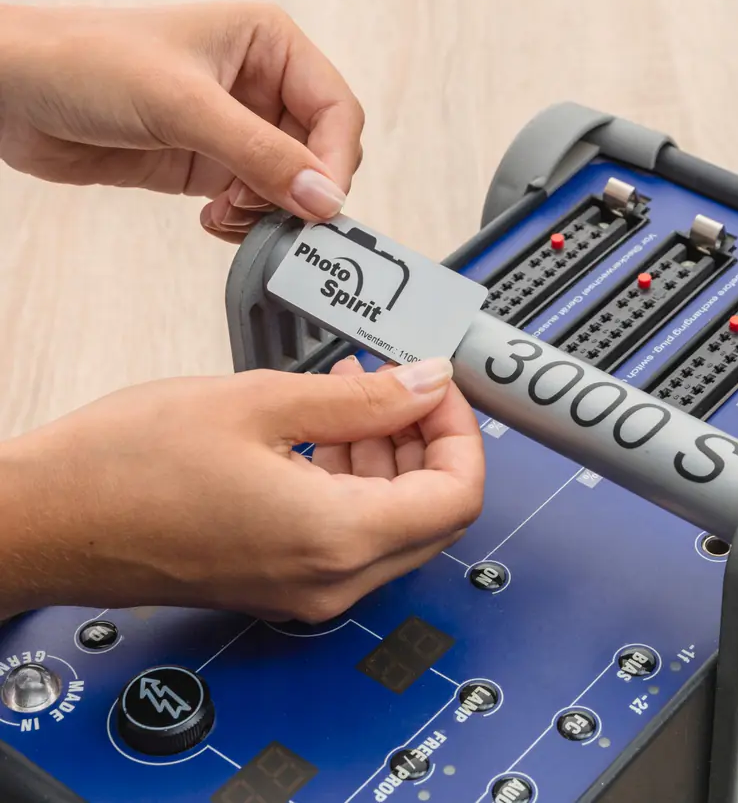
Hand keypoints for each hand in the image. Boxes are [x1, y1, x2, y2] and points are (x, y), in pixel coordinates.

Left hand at [0, 2, 363, 242]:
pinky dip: (245, 222)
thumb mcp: (183, 104)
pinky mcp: (213, 164)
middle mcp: (261, 85)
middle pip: (321, 153)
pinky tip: (212, 218)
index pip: (336, 110)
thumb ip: (261, 154)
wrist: (13, 93)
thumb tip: (323, 199)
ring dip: (270, 212)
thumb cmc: (85, 61)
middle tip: (275, 216)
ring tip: (229, 214)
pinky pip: (257, 204)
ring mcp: (238, 128)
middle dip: (302, 191)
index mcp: (269, 45)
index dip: (335, 160)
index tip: (321, 205)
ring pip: (291, 186)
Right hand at [0, 356, 483, 620]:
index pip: (458, 495)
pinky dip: (355, 480)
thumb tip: (426, 385)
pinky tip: (324, 430)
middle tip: (399, 383)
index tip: (438, 387)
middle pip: (434, 513)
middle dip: (428, 440)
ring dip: (391, 455)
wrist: (43, 521)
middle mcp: (329, 580)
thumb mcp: (259, 404)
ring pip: (395, 523)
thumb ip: (361, 400)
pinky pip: (349, 534)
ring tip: (355, 395)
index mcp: (335, 538)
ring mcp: (304, 588)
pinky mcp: (280, 580)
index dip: (461, 432)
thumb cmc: (123, 469)